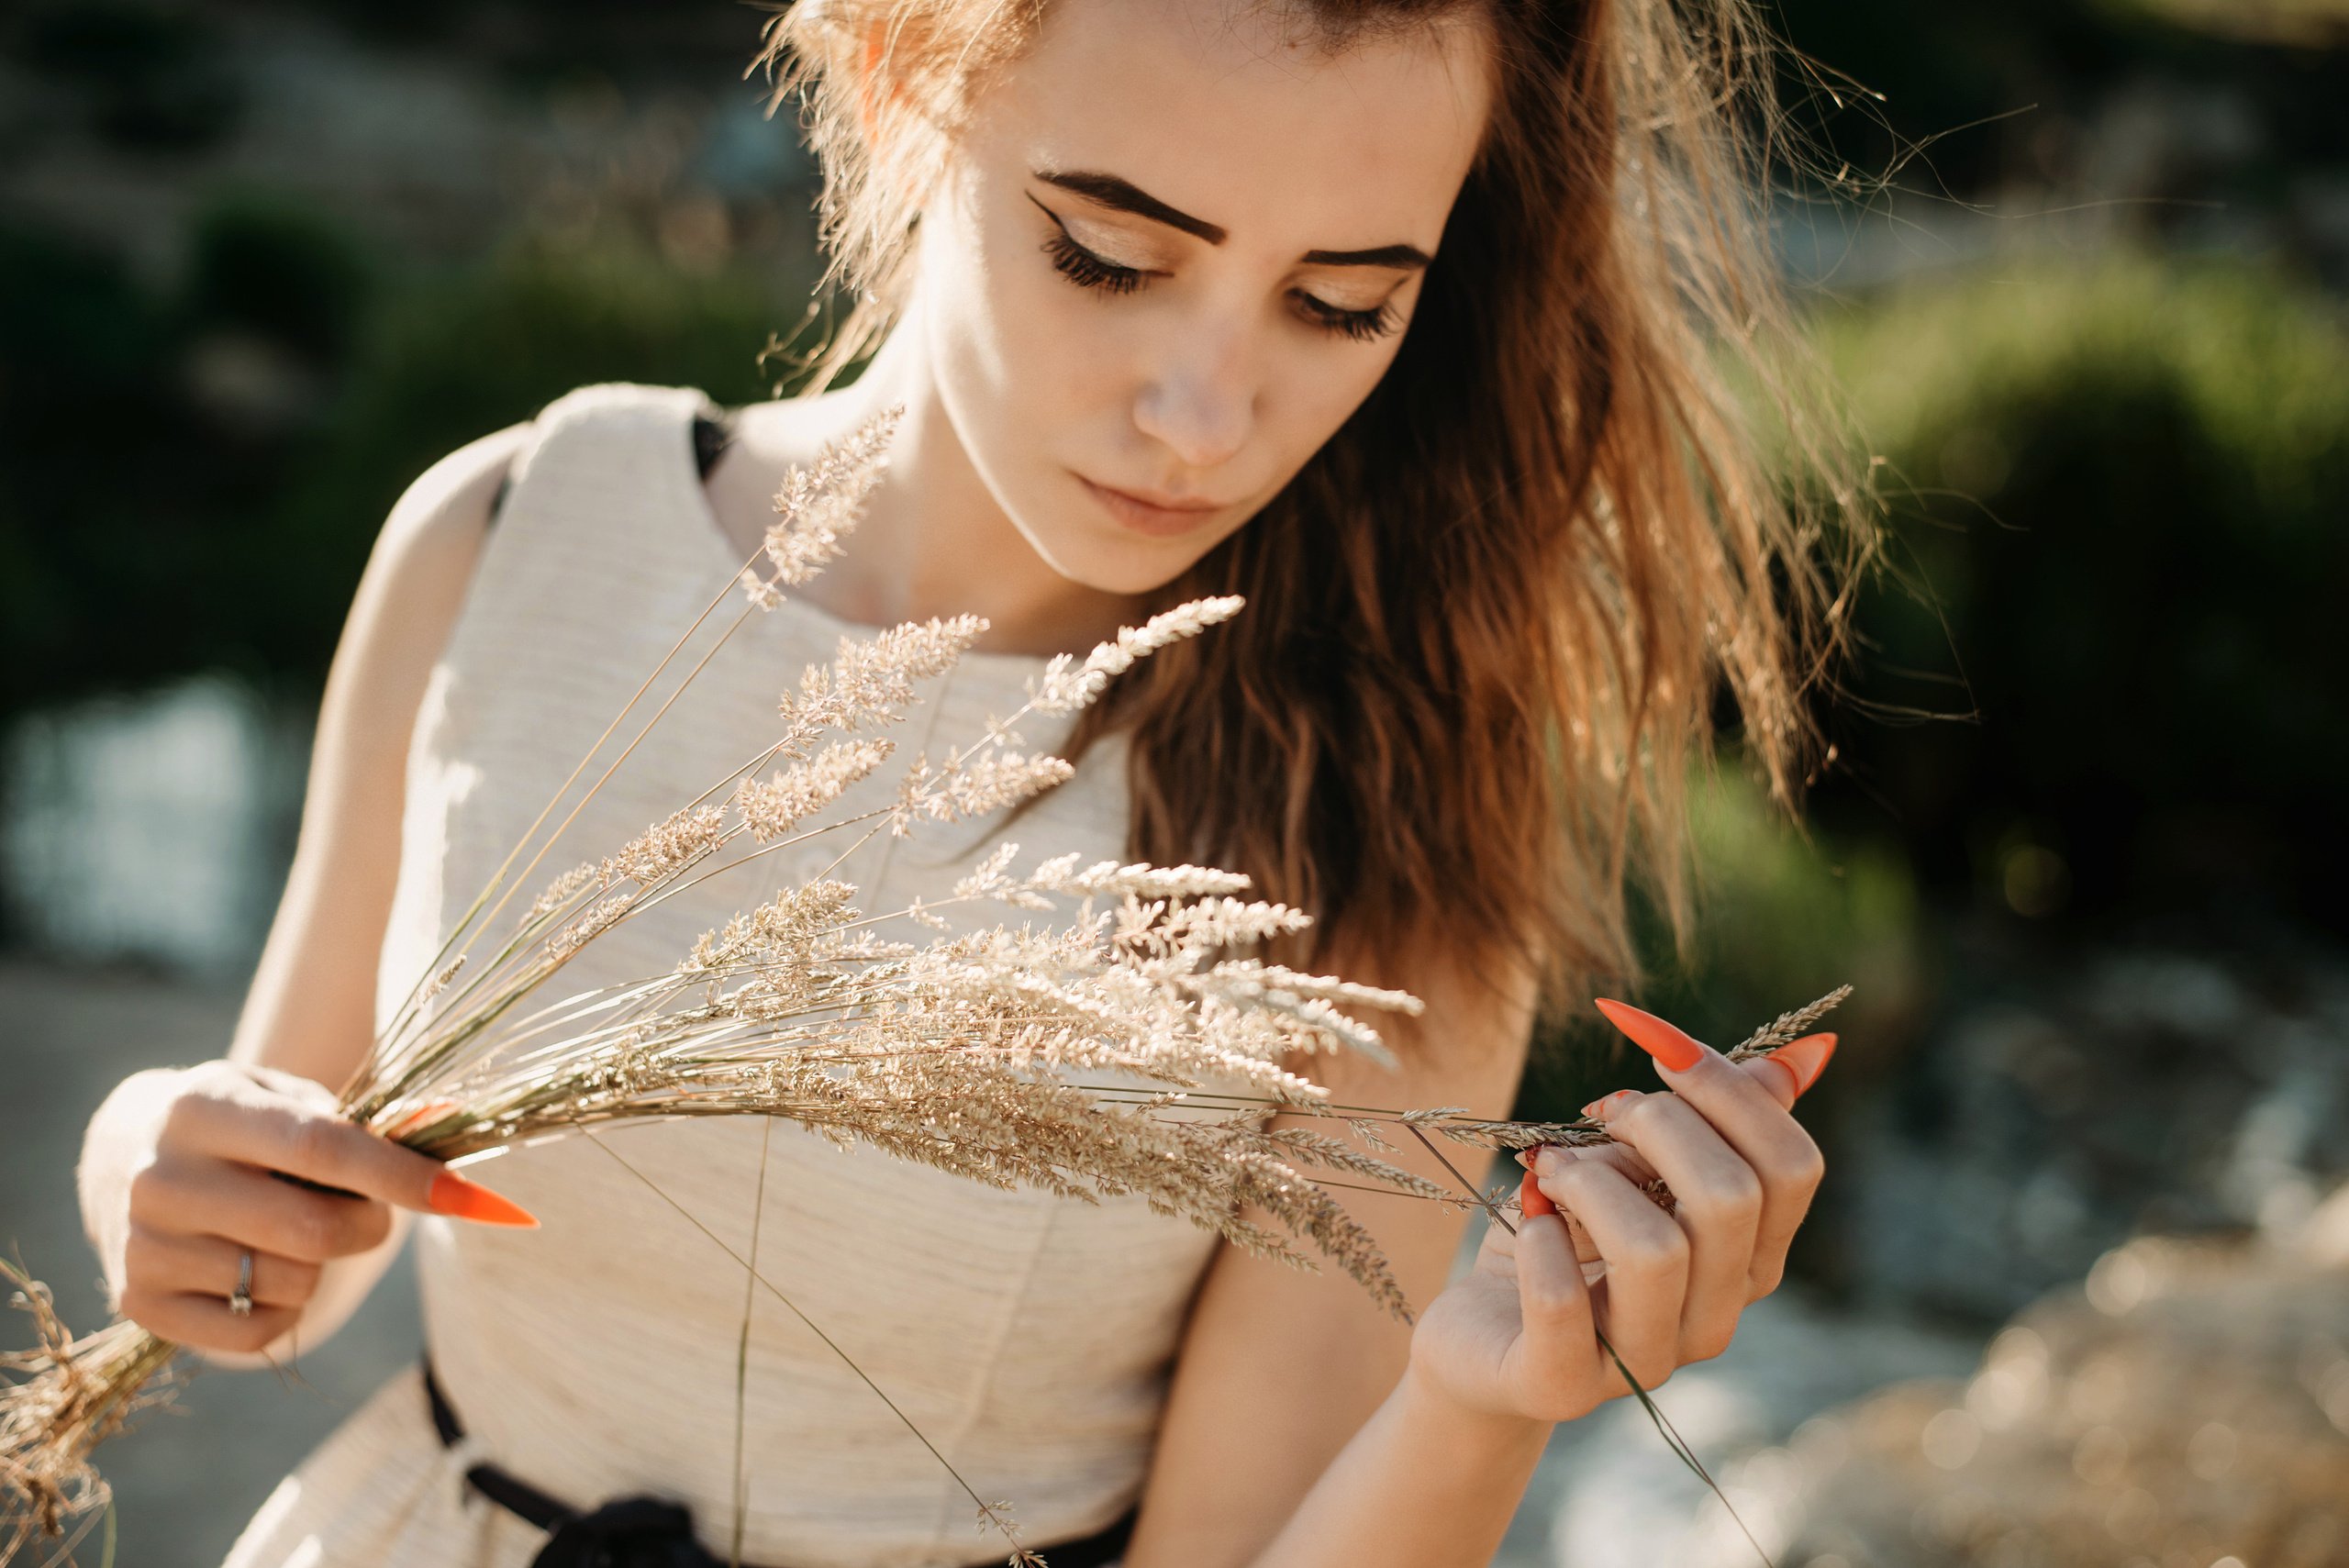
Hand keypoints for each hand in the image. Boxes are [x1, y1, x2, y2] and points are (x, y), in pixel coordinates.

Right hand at [78, 1060, 528, 1353]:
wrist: (131, 1160)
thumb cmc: (245, 1128)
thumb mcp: (289, 1099)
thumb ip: (363, 1119)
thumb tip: (446, 1126)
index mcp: (203, 1107)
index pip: (318, 1146)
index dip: (398, 1175)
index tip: (462, 1194)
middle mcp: (162, 1177)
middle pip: (312, 1230)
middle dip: (368, 1228)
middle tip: (368, 1214)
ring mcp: (143, 1244)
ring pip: (290, 1285)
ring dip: (322, 1269)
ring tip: (291, 1234)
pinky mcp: (140, 1302)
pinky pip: (254, 1334)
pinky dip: (284, 1311)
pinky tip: (261, 1273)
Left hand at [1405, 1006, 1830, 1423]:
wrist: (1483, 1336)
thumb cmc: (1566, 1238)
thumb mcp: (1632, 1170)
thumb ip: (1706, 1125)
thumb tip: (1797, 1058)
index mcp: (1748, 1259)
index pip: (1791, 1167)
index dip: (1729, 1088)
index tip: (1657, 1043)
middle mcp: (1715, 1316)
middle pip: (1733, 1197)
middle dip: (1658, 1122)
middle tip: (1596, 1111)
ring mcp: (1646, 1360)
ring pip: (1657, 1250)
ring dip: (1592, 1181)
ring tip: (1551, 1167)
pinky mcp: (1562, 1384)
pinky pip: (1563, 1303)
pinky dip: (1539, 1239)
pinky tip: (1529, 1217)